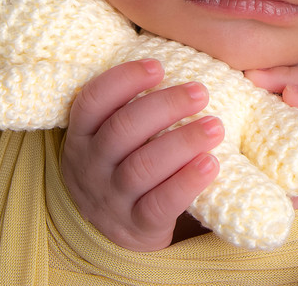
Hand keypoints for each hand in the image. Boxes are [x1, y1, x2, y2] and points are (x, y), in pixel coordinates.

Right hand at [60, 59, 223, 250]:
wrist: (116, 232)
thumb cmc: (125, 165)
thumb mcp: (112, 138)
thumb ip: (135, 108)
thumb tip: (184, 65)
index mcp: (83, 136)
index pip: (92, 101)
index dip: (124, 80)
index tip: (158, 66)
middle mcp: (91, 166)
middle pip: (122, 130)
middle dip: (164, 106)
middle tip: (200, 92)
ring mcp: (111, 198)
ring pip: (143, 167)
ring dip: (182, 142)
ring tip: (214, 127)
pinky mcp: (136, 226)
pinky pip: (160, 204)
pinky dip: (187, 182)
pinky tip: (211, 164)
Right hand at [245, 57, 297, 208]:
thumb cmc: (285, 192)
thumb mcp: (274, 192)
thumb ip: (259, 179)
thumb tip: (225, 159)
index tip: (288, 94)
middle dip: (293, 74)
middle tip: (255, 76)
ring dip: (290, 63)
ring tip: (255, 70)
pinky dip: (290, 59)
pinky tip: (263, 65)